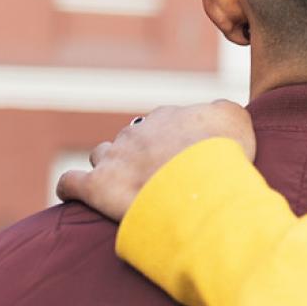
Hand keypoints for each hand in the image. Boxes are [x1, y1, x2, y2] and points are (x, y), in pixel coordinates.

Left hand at [56, 101, 255, 221]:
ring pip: (103, 155)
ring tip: (126, 187)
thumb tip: (216, 110)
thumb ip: (224, 111)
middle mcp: (137, 131)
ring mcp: (114, 157)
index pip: (165, 123)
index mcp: (168, 117)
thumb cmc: (222, 154)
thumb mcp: (236, 121)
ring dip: (110, 166)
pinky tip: (78, 195)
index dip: (176, 143)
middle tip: (164, 179)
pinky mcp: (96, 186)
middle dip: (143, 154)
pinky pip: (70, 183)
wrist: (201, 183)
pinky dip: (72, 188)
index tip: (188, 161)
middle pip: (133, 139)